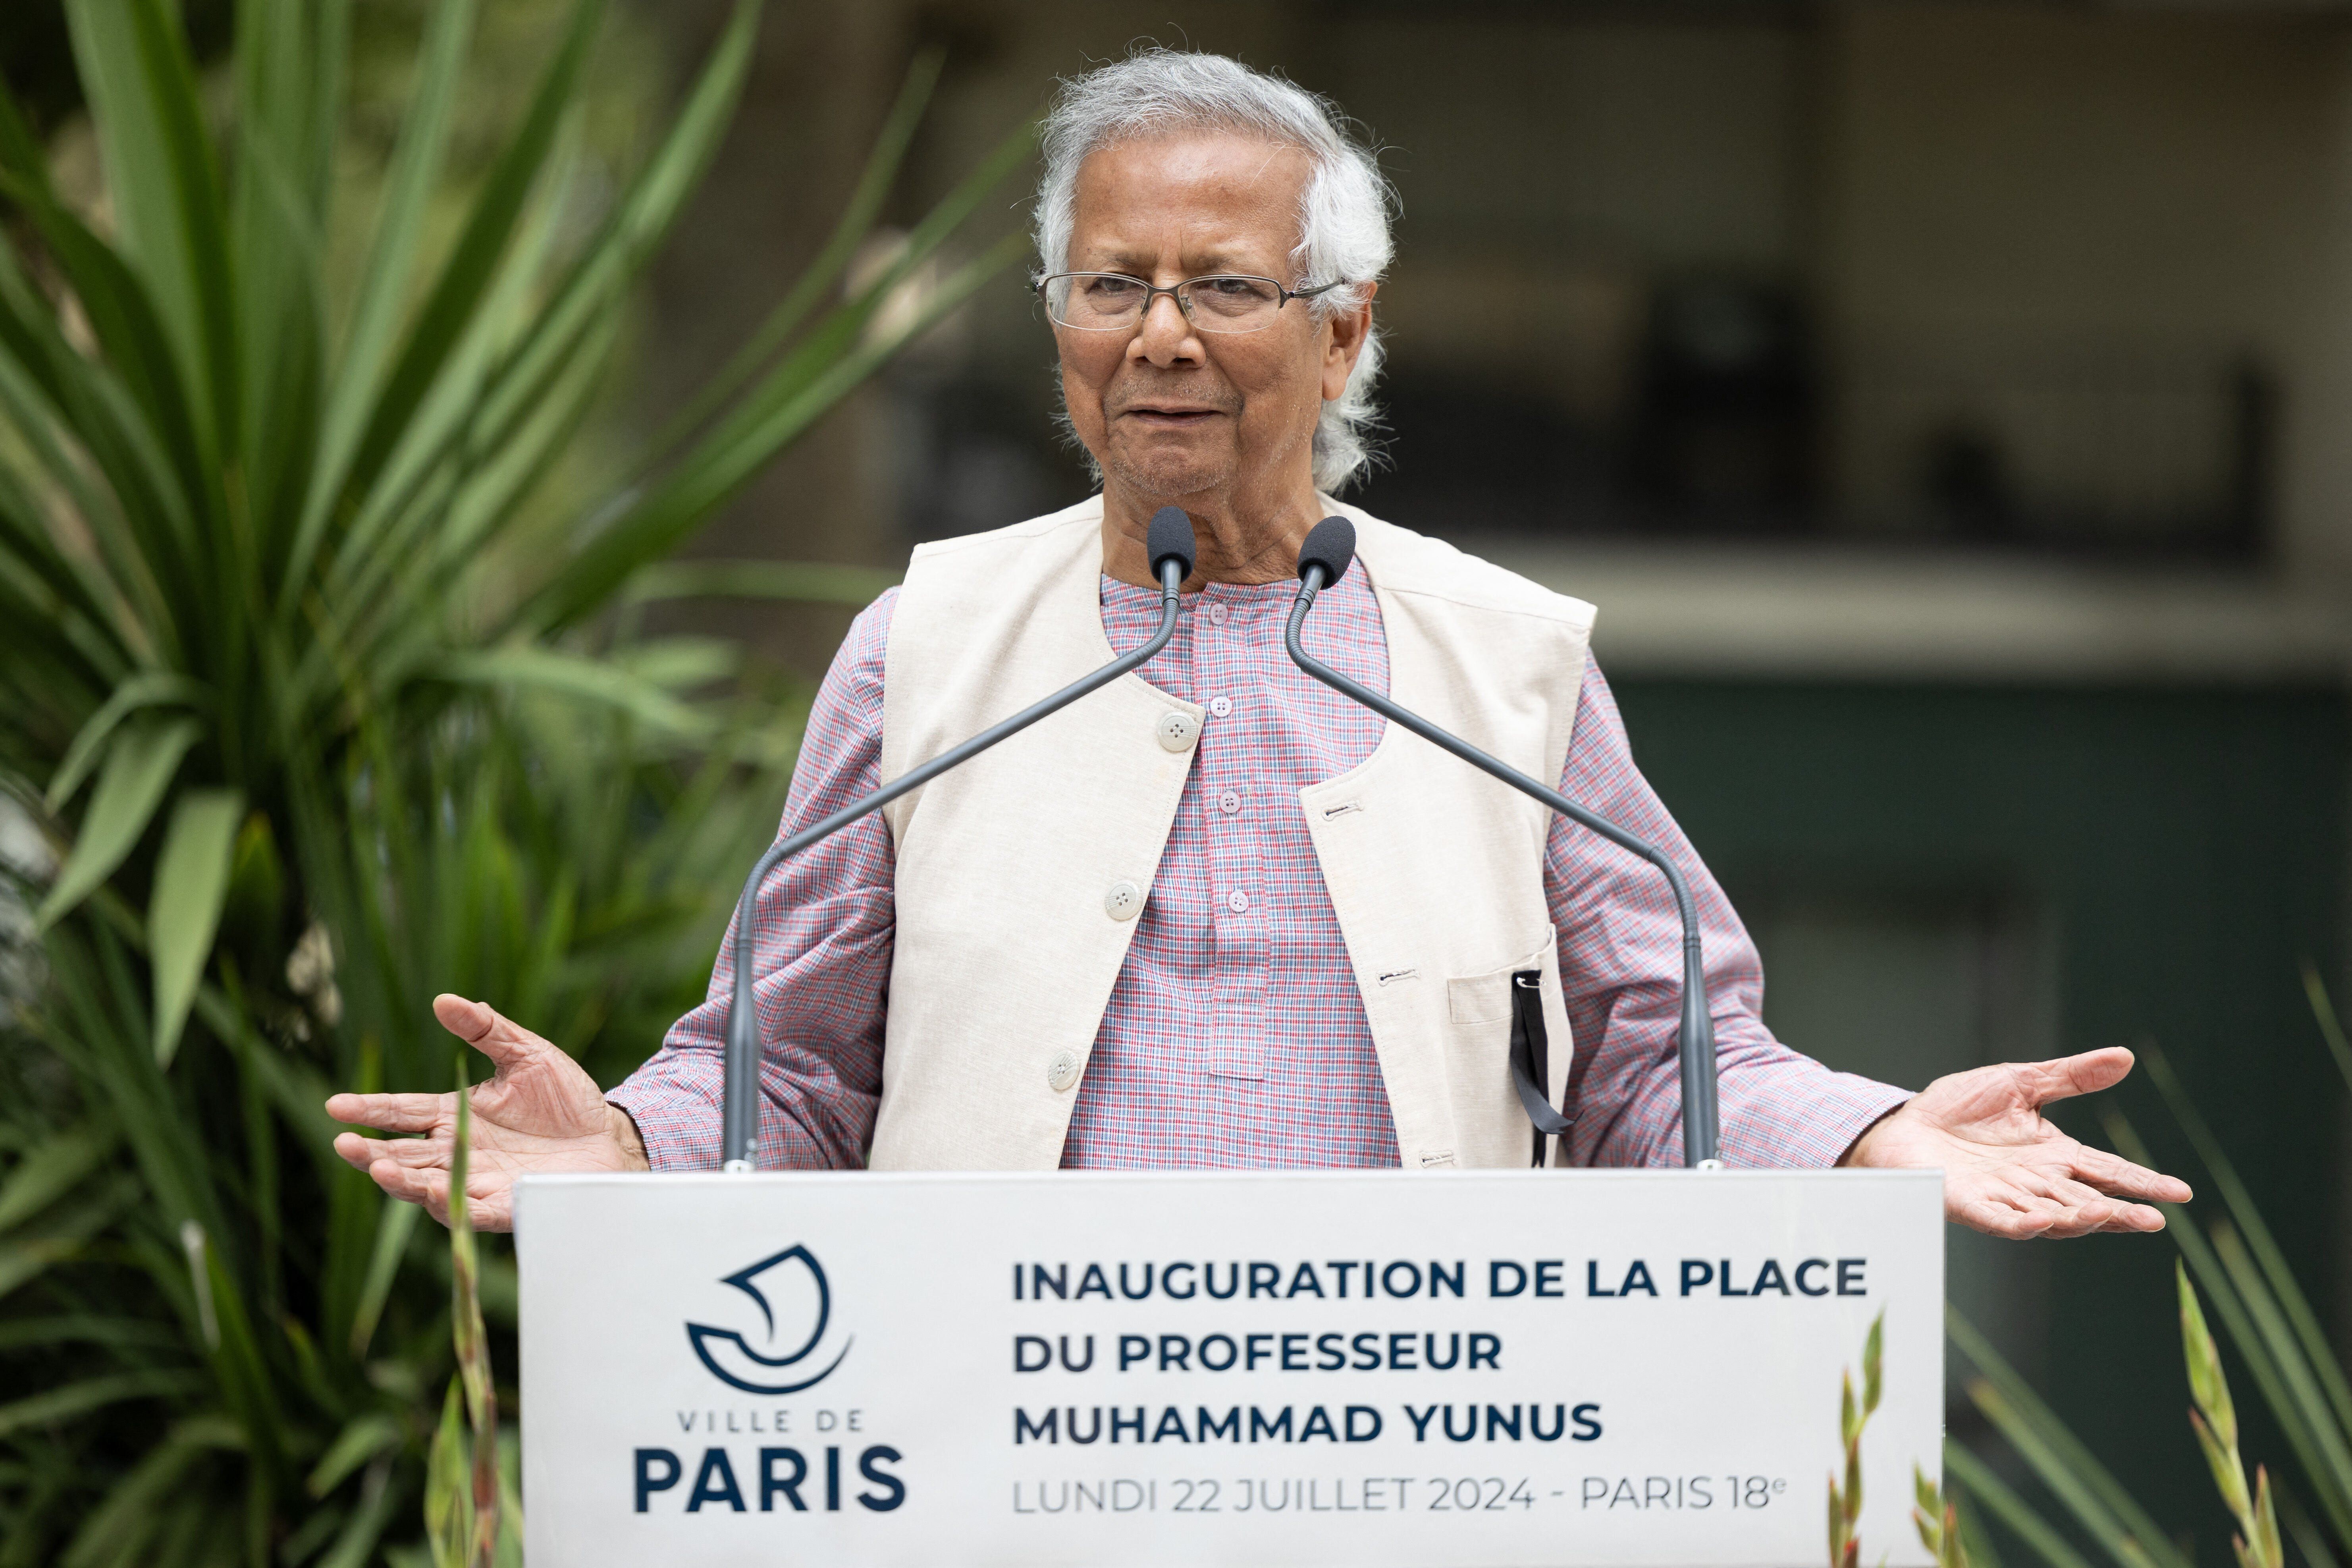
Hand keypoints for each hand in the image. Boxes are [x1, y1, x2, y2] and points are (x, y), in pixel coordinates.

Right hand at [326, 994, 648, 1231]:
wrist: (607, 1135)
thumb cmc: (565, 1096)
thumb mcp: (527, 1054)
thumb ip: (487, 1030)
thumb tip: (444, 1000)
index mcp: (457, 1114)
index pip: (404, 1112)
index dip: (371, 1109)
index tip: (336, 1105)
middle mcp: (459, 1151)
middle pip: (405, 1153)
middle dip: (371, 1151)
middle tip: (344, 1143)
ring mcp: (479, 1180)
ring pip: (426, 1185)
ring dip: (401, 1179)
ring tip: (378, 1167)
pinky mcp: (505, 1205)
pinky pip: (469, 1210)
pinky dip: (448, 1204)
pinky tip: (429, 1193)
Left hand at [1841, 1047, 2190, 1237]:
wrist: (1903, 1124)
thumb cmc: (1959, 1107)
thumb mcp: (2019, 1083)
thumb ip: (2070, 1077)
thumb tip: (2124, 1057)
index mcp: (2053, 1156)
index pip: (2107, 1171)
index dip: (2142, 1182)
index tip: (2181, 1192)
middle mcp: (2035, 1184)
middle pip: (2087, 1202)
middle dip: (2120, 1212)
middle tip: (2154, 1220)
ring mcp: (2004, 1198)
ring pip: (2051, 1216)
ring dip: (2079, 1218)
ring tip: (2109, 1214)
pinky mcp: (1969, 1206)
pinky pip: (2000, 1221)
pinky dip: (2020, 1223)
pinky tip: (2039, 1222)